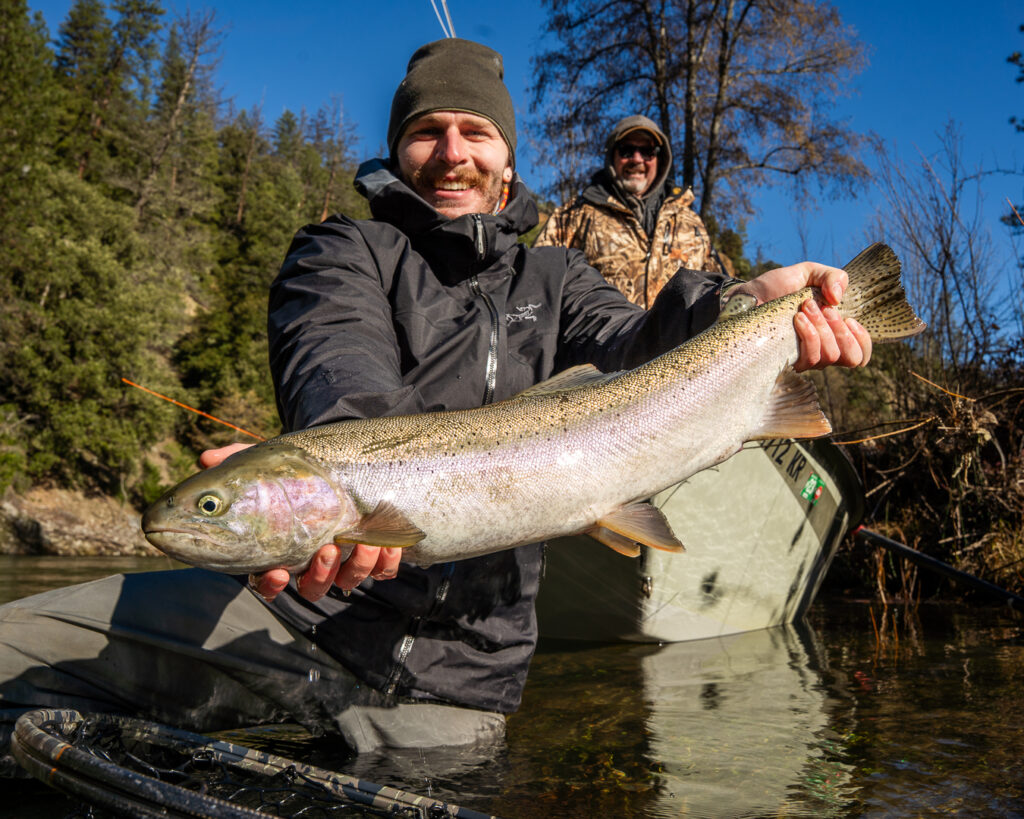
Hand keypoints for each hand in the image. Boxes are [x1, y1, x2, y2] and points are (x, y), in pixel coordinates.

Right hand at [198, 444, 402, 602]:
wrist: (340, 461)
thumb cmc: (295, 469)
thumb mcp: (266, 462)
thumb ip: (237, 460)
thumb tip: (205, 457)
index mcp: (280, 550)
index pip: (268, 582)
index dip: (271, 585)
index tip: (276, 572)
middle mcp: (312, 562)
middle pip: (313, 587)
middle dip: (321, 575)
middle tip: (327, 550)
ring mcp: (345, 560)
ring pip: (349, 579)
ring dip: (357, 566)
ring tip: (361, 542)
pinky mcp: (375, 553)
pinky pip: (383, 569)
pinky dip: (386, 561)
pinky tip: (385, 545)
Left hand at [730, 261, 871, 371]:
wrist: (745, 297)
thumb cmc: (774, 288)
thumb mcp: (806, 274)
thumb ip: (831, 277)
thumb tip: (838, 297)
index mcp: (830, 333)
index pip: (859, 356)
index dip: (862, 341)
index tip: (851, 320)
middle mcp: (819, 350)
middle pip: (849, 358)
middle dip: (841, 330)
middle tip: (823, 308)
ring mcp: (802, 359)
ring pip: (829, 355)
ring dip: (822, 327)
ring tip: (804, 307)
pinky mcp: (786, 362)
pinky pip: (810, 357)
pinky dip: (809, 333)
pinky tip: (797, 318)